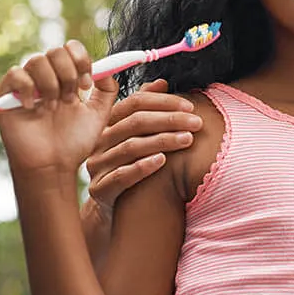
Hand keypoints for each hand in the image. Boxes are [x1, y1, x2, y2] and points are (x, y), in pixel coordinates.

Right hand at [0, 42, 112, 179]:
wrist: (52, 166)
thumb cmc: (73, 143)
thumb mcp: (98, 115)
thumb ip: (107, 90)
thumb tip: (106, 68)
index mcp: (64, 78)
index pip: (70, 48)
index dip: (81, 59)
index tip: (87, 83)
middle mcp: (44, 77)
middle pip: (55, 51)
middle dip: (68, 73)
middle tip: (71, 97)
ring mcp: (24, 85)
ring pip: (37, 60)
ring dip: (51, 84)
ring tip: (52, 106)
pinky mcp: (5, 95)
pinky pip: (16, 74)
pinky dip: (27, 89)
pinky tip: (33, 108)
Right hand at [83, 79, 201, 212]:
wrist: (113, 212)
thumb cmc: (129, 167)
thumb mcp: (136, 137)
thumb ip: (145, 109)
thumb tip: (162, 83)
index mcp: (108, 124)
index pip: (133, 103)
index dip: (162, 101)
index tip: (189, 105)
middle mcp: (99, 142)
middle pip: (134, 123)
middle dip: (168, 120)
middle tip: (196, 123)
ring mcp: (97, 166)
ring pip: (130, 147)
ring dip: (161, 141)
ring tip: (187, 140)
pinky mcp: (99, 190)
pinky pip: (121, 176)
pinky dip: (143, 167)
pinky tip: (163, 162)